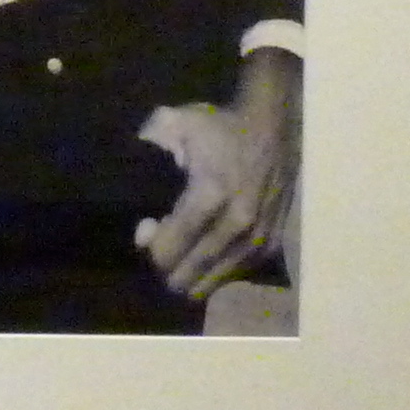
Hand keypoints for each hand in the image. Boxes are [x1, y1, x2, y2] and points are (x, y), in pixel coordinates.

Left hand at [131, 46, 299, 301]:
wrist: (274, 128)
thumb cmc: (218, 128)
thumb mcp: (174, 126)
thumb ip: (147, 156)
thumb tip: (135, 206)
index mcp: (210, 195)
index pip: (167, 251)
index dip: (148, 247)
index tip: (146, 227)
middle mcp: (237, 225)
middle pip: (185, 277)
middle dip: (165, 267)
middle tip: (161, 241)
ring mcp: (257, 240)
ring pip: (209, 284)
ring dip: (190, 272)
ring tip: (183, 246)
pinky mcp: (271, 247)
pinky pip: (232, 278)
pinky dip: (214, 271)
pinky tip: (206, 248)